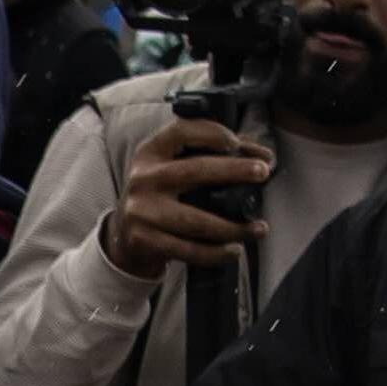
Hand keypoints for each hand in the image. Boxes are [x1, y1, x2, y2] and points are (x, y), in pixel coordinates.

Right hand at [104, 120, 266, 277]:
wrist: (124, 235)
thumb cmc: (160, 195)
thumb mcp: (172, 168)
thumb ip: (211, 156)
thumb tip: (262, 156)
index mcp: (151, 153)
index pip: (182, 132)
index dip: (212, 133)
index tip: (237, 143)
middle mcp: (144, 179)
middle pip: (195, 171)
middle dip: (234, 170)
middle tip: (262, 172)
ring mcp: (142, 211)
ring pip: (196, 220)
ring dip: (233, 227)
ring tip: (258, 228)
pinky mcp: (145, 240)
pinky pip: (188, 250)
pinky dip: (216, 253)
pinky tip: (234, 250)